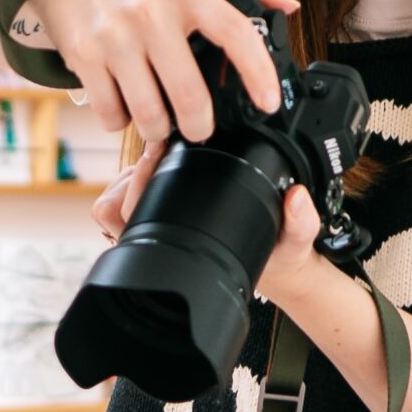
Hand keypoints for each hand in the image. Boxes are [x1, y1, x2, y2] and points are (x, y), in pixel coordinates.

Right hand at [27, 0, 297, 146]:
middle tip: (199, 128)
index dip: (258, 74)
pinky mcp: (84, 59)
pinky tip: (125, 107)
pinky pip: (111, 114)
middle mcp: (151, 14)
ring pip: (149, 115)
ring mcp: (115, 38)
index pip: (234, 34)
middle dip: (200, 126)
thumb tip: (289, 7)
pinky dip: (121, 122)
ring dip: (159, 129)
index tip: (268, 104)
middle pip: (189, 95)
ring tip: (160, 120)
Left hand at [95, 158, 327, 315]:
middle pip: (111, 208)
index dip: (136, 184)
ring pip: (113, 202)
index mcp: (180, 255)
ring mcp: (150, 234)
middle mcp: (158, 247)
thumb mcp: (294, 242)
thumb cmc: (275, 254)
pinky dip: (137, 177)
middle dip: (131, 175)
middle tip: (158, 146)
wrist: (273, 264)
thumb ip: (301, 223)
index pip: (130, 219)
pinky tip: (162, 160)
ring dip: (132, 176)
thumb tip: (296, 197)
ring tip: (160, 153)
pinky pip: (126, 198)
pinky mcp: (153, 220)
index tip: (156, 152)